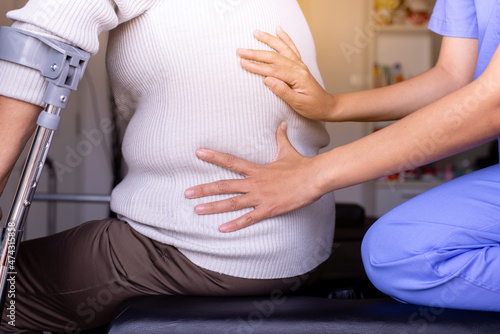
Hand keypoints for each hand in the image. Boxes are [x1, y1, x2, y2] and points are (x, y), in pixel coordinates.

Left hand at [185, 122, 323, 232]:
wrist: (314, 178)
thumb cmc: (301, 165)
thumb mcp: (287, 150)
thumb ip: (280, 137)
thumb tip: (281, 123)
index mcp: (256, 169)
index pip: (230, 161)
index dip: (213, 157)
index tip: (198, 153)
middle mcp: (254, 182)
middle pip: (224, 185)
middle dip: (204, 189)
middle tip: (187, 193)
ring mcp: (260, 197)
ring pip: (232, 203)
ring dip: (213, 207)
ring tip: (197, 210)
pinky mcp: (268, 209)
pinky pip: (249, 218)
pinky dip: (235, 224)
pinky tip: (222, 229)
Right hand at [237, 26, 332, 120]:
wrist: (326, 106)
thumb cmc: (313, 107)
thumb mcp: (297, 103)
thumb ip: (282, 91)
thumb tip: (267, 80)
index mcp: (297, 77)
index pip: (272, 70)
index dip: (256, 66)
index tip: (242, 62)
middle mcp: (298, 67)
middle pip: (274, 57)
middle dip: (256, 53)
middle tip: (240, 50)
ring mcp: (299, 65)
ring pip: (281, 49)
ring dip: (268, 40)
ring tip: (256, 33)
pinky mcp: (299, 65)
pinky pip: (291, 48)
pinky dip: (285, 38)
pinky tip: (279, 30)